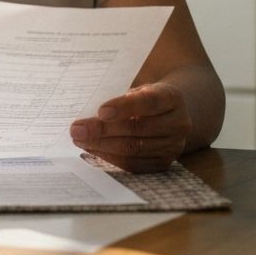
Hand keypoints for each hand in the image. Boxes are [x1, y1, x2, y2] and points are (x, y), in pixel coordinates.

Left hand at [69, 82, 190, 173]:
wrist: (170, 114)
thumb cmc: (145, 98)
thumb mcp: (138, 89)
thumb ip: (120, 98)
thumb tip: (88, 114)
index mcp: (172, 98)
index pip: (149, 102)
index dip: (124, 107)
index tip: (100, 111)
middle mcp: (178, 123)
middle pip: (138, 129)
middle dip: (103, 130)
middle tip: (77, 129)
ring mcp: (173, 146)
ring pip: (134, 149)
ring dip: (102, 146)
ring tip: (80, 140)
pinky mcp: (163, 163)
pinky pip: (134, 164)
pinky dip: (110, 157)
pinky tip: (93, 149)